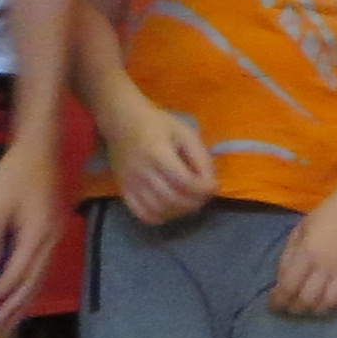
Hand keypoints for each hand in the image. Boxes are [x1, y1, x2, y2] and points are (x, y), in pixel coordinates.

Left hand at [0, 131, 65, 329]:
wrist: (39, 150)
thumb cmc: (11, 176)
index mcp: (35, 238)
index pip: (13, 277)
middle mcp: (49, 244)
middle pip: (30, 284)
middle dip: (11, 307)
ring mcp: (54, 239)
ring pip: (39, 278)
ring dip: (24, 301)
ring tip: (10, 319)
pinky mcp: (52, 233)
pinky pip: (42, 269)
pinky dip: (31, 286)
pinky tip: (24, 292)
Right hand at [108, 96, 218, 228]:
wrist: (122, 121)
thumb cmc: (157, 124)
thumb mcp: (185, 133)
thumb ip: (200, 158)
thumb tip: (211, 185)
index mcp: (158, 154)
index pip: (184, 182)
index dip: (203, 189)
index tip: (214, 186)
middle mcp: (141, 172)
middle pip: (173, 199)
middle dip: (195, 202)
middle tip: (204, 195)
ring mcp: (129, 183)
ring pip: (158, 211)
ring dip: (180, 211)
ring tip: (190, 201)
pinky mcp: (122, 190)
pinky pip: (142, 214)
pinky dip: (160, 216)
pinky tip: (170, 208)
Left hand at [271, 193, 336, 318]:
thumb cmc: (328, 212)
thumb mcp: (301, 228)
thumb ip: (290, 254)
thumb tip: (283, 278)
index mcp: (307, 253)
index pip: (288, 287)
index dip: (278, 300)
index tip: (274, 303)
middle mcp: (326, 266)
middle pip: (308, 299)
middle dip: (295, 308)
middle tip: (291, 308)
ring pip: (329, 302)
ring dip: (317, 309)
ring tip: (311, 308)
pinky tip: (334, 304)